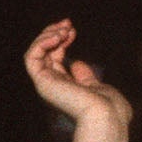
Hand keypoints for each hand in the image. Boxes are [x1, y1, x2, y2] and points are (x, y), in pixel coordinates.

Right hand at [24, 18, 131, 141]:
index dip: (61, 41)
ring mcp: (47, 85)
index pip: (55, 58)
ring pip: (34, 53)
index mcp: (66, 88)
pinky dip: (41, 43)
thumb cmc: (110, 110)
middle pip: (43, 53)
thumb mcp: (98, 88)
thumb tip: (77, 64)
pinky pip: (31, 58)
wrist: (107, 118)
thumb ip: (86, 77)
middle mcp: (54, 87)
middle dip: (53, 33)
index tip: (72, 30)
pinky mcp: (42, 82)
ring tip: (63, 29)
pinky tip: (57, 36)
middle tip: (67, 24)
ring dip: (47, 35)